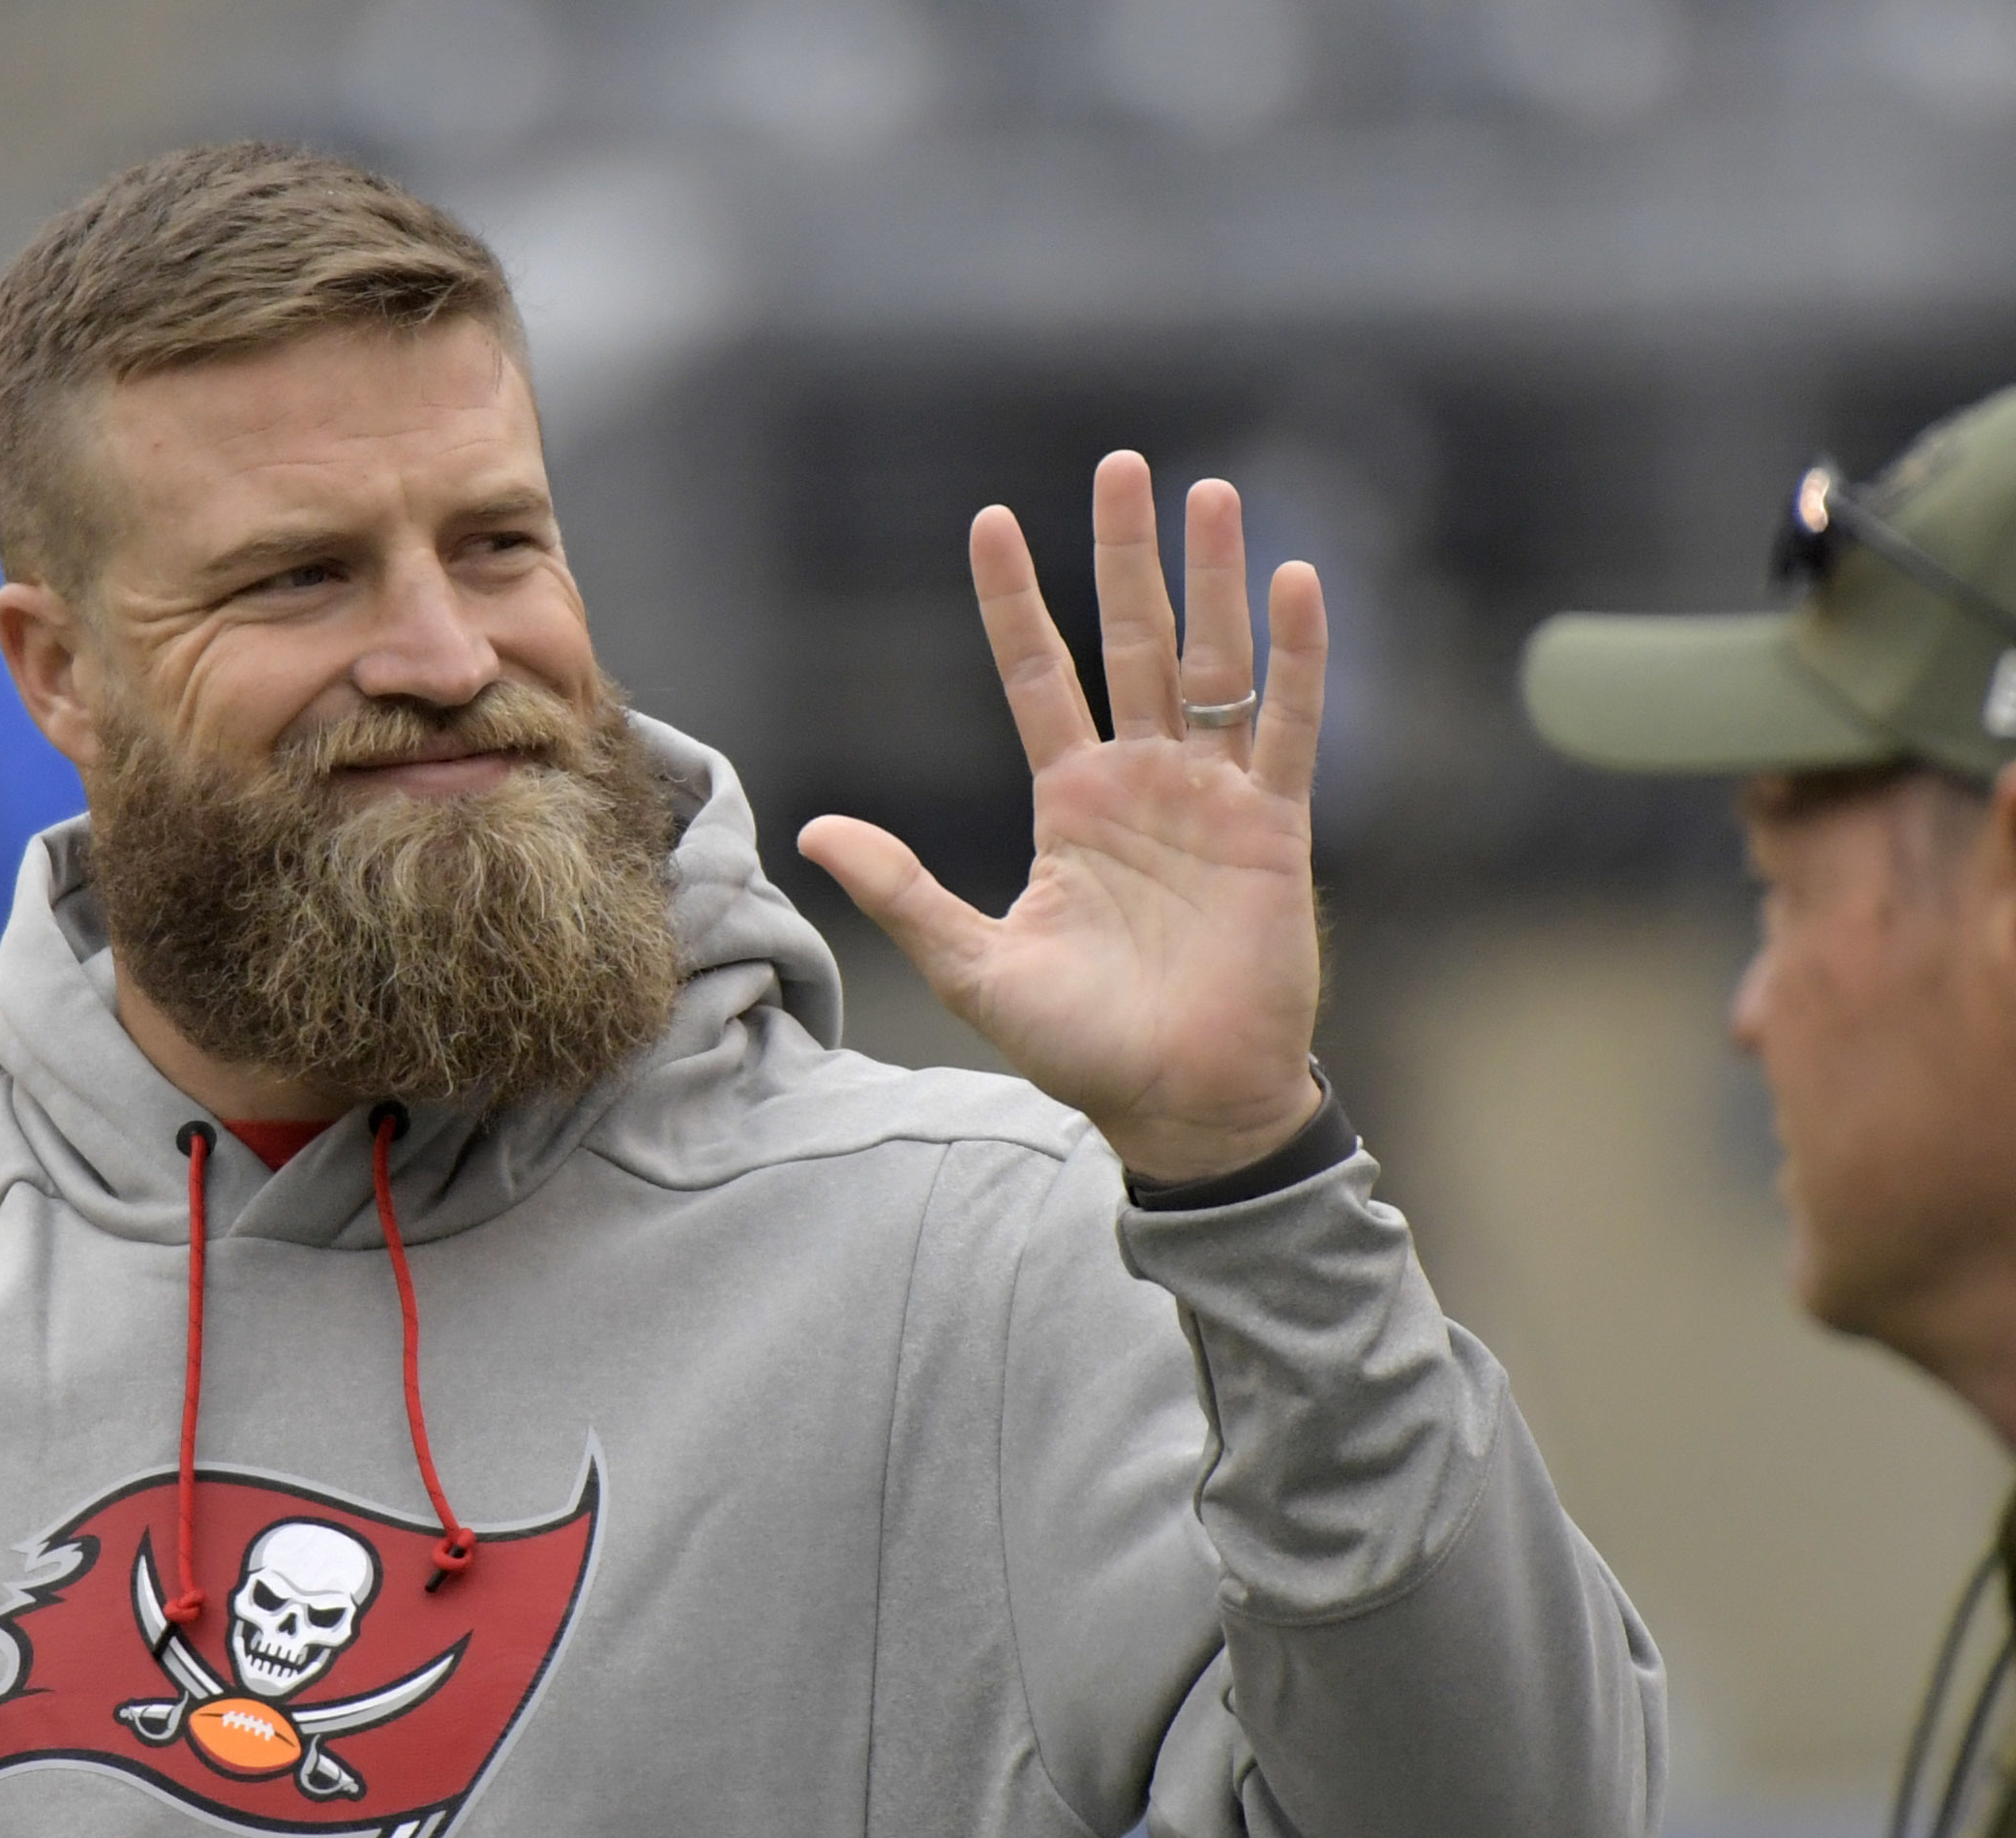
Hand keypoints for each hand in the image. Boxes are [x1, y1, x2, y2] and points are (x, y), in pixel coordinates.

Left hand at [800, 452, 1325, 1184]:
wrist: (1179, 1103)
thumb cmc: (1081, 1045)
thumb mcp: (971, 962)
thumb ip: (902, 889)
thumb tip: (813, 828)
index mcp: (1069, 803)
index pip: (1037, 675)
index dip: (1015, 601)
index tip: (991, 521)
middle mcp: (1142, 783)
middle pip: (1133, 640)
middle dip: (1126, 553)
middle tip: (1123, 462)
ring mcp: (1211, 798)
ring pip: (1215, 662)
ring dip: (1214, 578)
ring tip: (1208, 492)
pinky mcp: (1274, 828)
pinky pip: (1286, 724)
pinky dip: (1296, 656)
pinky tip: (1295, 580)